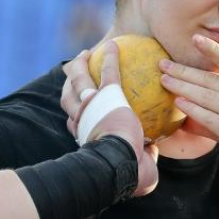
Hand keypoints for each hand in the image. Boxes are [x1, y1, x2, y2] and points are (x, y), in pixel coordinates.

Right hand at [61, 41, 159, 196]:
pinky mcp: (105, 94)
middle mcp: (81, 119)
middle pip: (68, 96)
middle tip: (74, 73)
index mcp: (86, 137)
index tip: (81, 109)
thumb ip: (142, 156)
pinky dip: (109, 56)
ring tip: (85, 53)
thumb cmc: (128, 173)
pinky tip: (114, 45)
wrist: (120, 164)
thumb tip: (150, 149)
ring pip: (78, 78)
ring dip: (79, 64)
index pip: (75, 122)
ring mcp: (90, 105)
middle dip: (68, 83)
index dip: (75, 115)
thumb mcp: (137, 168)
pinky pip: (108, 70)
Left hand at [159, 34, 218, 191]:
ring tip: (165, 81)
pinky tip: (179, 103)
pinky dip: (193, 110)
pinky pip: (212, 119)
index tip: (195, 38)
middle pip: (213, 81)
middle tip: (163, 64)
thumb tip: (193, 104)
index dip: (213, 50)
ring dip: (184, 88)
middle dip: (185, 72)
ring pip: (209, 98)